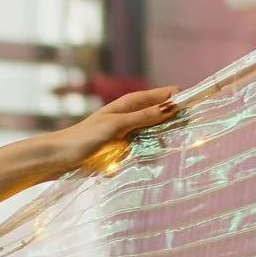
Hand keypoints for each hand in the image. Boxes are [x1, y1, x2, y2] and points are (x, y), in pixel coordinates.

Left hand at [44, 86, 178, 170]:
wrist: (57, 159)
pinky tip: (152, 161)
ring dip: (164, 143)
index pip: (167, 95)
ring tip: (167, 150)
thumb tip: (172, 106)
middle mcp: (133, 116)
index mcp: (132, 103)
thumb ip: (143, 117)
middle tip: (186, 137)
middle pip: (166, 116)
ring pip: (158, 135)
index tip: (197, 113)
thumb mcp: (115, 126)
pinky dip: (150, 154)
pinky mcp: (124, 150)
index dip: (183, 101)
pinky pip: (146, 150)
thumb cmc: (82, 139)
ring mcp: (130, 133)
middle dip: (176, 124)